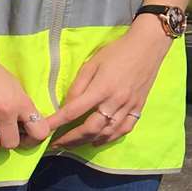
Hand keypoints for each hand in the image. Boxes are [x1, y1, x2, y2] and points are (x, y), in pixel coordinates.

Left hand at [50, 18, 171, 147]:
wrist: (148, 46)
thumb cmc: (117, 51)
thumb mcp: (92, 63)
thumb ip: (79, 85)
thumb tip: (68, 105)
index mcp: (101, 88)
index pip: (73, 111)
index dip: (56, 123)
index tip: (43, 129)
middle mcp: (115, 101)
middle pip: (90, 129)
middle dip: (71, 139)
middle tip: (57, 143)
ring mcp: (128, 107)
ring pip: (106, 133)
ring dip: (87, 142)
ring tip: (74, 144)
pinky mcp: (138, 108)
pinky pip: (123, 130)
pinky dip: (109, 138)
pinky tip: (99, 139)